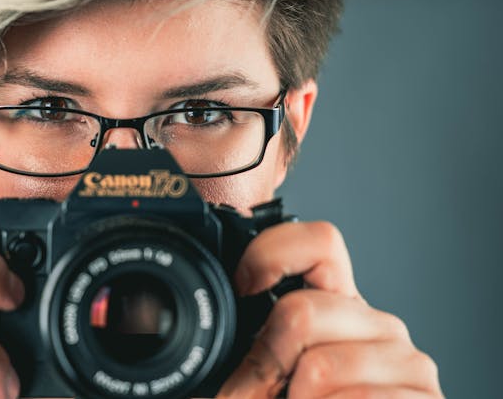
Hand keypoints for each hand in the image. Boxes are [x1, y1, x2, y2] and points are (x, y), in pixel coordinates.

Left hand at [218, 221, 442, 397]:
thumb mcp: (268, 382)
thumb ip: (251, 358)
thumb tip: (201, 363)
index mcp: (335, 308)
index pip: (318, 242)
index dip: (271, 255)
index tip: (241, 288)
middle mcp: (374, 324)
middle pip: (300, 312)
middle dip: (261, 370)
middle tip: (255, 398)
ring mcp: (405, 360)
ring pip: (317, 368)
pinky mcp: (424, 398)